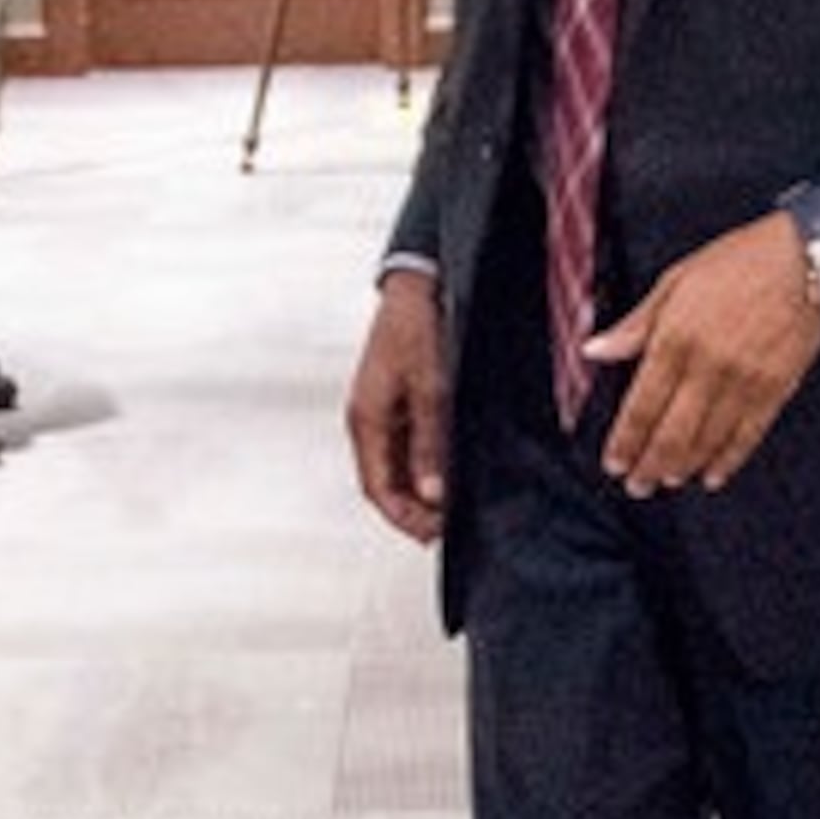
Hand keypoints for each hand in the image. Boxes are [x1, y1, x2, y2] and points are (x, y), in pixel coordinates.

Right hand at [344, 270, 449, 544]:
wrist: (419, 283)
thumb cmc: (418, 326)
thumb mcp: (431, 387)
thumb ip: (430, 442)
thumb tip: (431, 493)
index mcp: (366, 419)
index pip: (377, 487)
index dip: (402, 518)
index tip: (432, 535)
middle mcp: (369, 419)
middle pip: (385, 482)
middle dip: (413, 510)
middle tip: (448, 527)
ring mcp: (383, 410)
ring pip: (398, 466)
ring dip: (421, 489)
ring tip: (453, 504)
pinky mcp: (399, 400)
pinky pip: (408, 445)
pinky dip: (426, 464)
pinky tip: (449, 470)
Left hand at [586, 212, 819, 497]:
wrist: (805, 257)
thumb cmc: (738, 262)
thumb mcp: (675, 280)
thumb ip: (637, 324)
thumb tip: (595, 350)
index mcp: (676, 338)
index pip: (642, 405)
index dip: (626, 441)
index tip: (614, 463)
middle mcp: (708, 367)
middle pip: (672, 433)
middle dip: (650, 466)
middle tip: (637, 486)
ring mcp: (744, 382)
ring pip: (707, 440)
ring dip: (683, 467)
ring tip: (667, 482)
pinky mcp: (776, 389)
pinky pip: (748, 435)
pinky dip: (728, 460)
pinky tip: (712, 476)